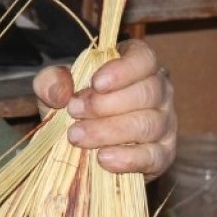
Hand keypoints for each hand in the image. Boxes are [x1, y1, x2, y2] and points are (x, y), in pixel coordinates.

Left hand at [32, 39, 175, 178]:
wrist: (80, 144)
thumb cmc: (74, 106)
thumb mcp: (56, 88)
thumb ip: (51, 81)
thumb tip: (60, 92)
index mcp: (138, 65)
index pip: (144, 58)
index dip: (123, 70)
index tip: (96, 83)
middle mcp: (159, 90)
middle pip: (146, 92)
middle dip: (106, 104)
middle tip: (74, 111)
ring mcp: (165, 123)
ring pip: (147, 124)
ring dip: (110, 131)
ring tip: (78, 136)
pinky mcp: (163, 154)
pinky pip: (153, 156)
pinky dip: (128, 158)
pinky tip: (103, 158)